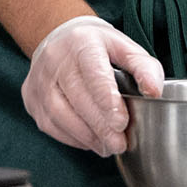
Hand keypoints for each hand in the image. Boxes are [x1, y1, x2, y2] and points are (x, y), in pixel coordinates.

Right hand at [23, 16, 164, 156]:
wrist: (58, 39)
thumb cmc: (95, 46)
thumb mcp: (123, 47)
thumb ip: (144, 67)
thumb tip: (155, 91)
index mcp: (81, 43)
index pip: (92, 72)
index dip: (106, 99)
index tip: (121, 122)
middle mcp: (55, 60)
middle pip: (77, 98)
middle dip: (101, 126)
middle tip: (119, 144)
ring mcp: (39, 80)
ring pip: (60, 115)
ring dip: (87, 136)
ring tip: (108, 147)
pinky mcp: (31, 98)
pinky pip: (50, 124)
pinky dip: (72, 137)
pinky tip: (90, 141)